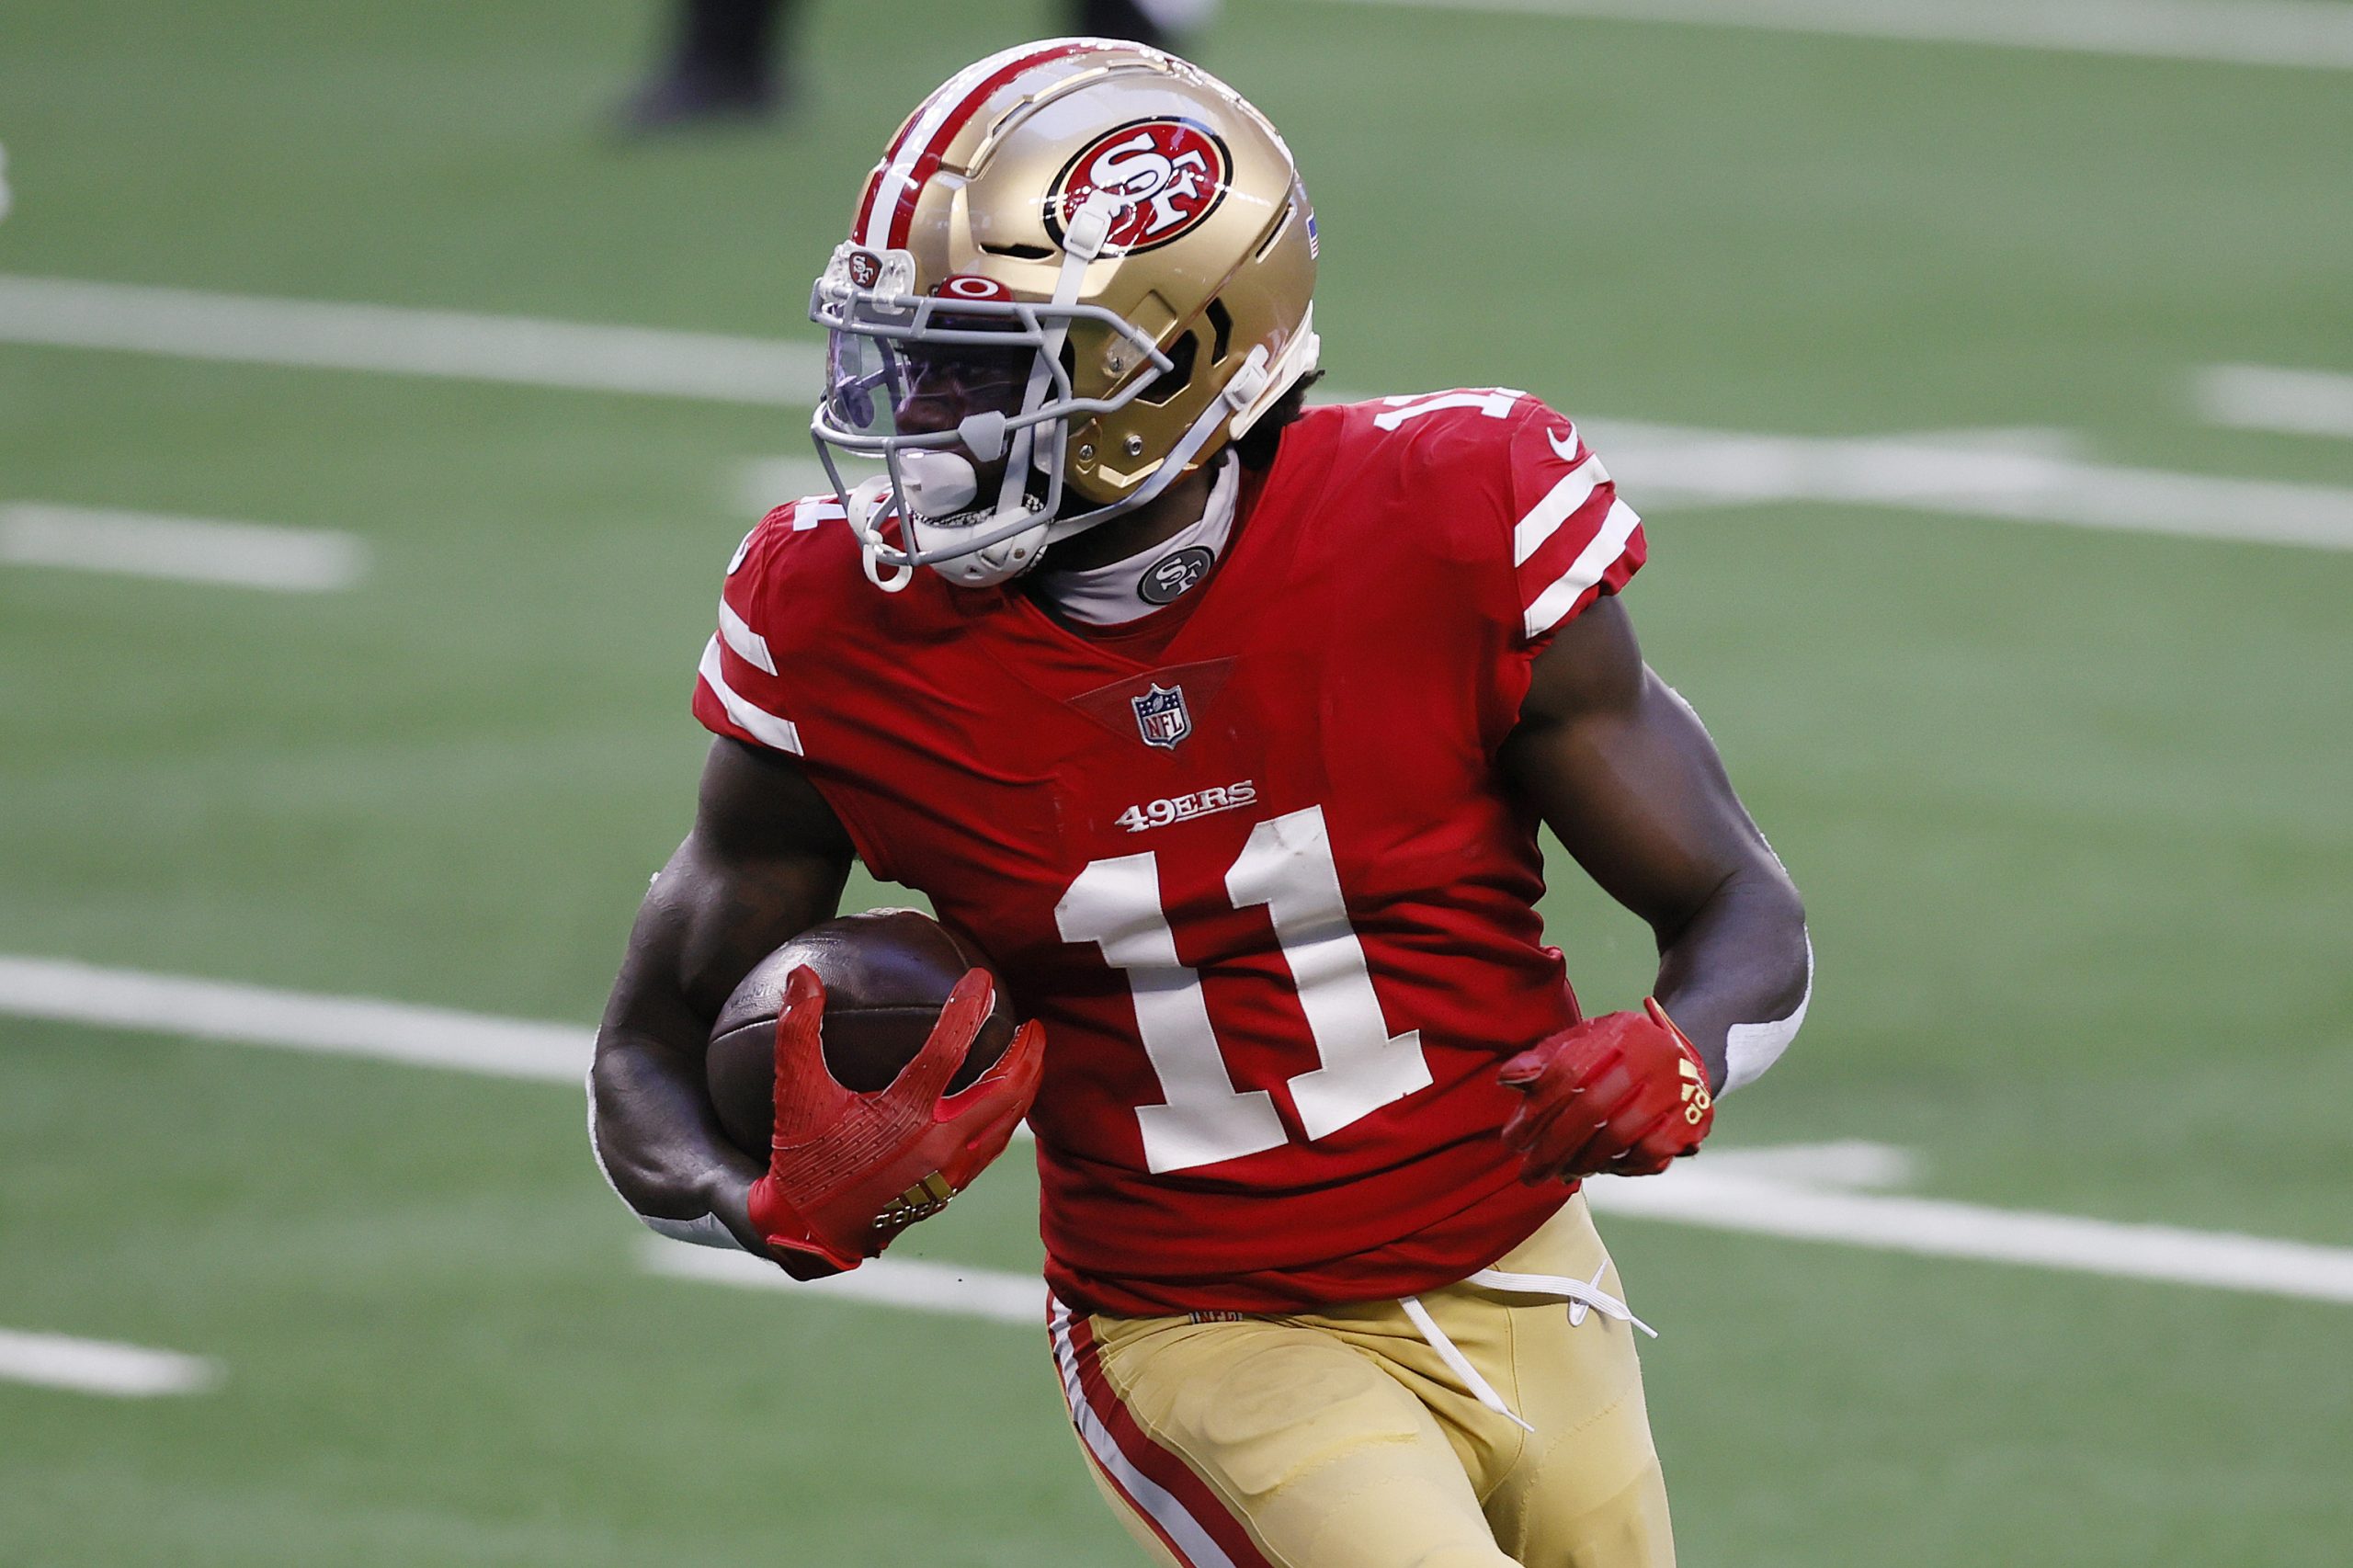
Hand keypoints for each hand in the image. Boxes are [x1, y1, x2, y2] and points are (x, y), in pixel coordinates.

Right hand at [746, 965, 1043, 1272]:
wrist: (812, 1233)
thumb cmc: (804, 1160)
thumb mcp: (796, 1095)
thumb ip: (797, 1032)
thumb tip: (801, 975)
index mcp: (904, 1116)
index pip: (949, 1050)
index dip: (968, 1009)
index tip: (982, 979)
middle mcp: (937, 1143)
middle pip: (1004, 1089)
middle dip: (1027, 1053)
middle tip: (1034, 1023)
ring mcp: (950, 1170)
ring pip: (1008, 1121)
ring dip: (1027, 1084)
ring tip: (1034, 1055)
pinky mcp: (951, 1187)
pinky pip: (994, 1145)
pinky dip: (1010, 1117)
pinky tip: (1009, 1100)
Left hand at [1497, 999, 1713, 1182]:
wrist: (1686, 1056)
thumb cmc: (1618, 1053)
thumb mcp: (1584, 1042)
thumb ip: (1545, 1059)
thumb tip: (1506, 1079)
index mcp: (1621, 1030)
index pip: (1569, 1072)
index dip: (1537, 1109)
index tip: (1513, 1139)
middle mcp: (1653, 1055)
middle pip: (1591, 1108)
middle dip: (1553, 1146)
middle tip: (1528, 1172)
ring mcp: (1677, 1088)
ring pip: (1619, 1136)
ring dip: (1582, 1161)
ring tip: (1558, 1173)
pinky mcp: (1692, 1119)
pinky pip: (1649, 1155)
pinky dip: (1621, 1167)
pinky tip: (1599, 1169)